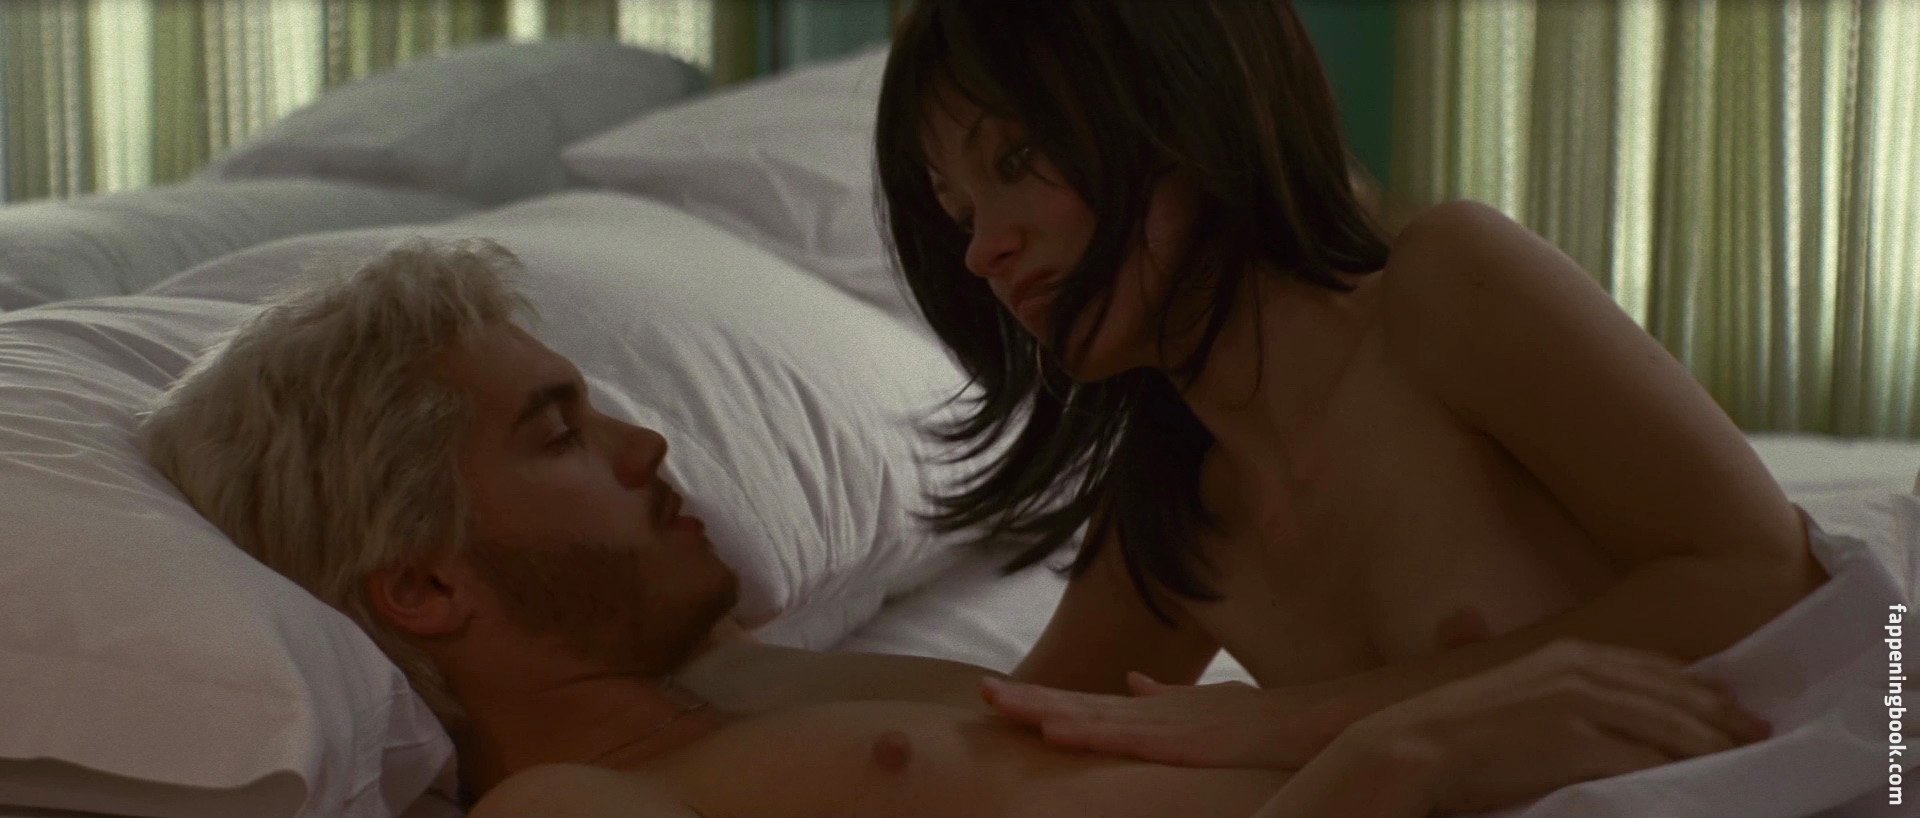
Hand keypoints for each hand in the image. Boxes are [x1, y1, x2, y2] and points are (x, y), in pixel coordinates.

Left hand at [980, 672, 1346, 768]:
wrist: (1314, 719)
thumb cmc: (1260, 719)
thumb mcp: (1205, 709)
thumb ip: (1165, 698)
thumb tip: (1131, 681)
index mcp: (1152, 711)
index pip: (1084, 704)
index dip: (1040, 699)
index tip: (995, 694)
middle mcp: (1154, 713)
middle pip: (1080, 706)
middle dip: (1030, 700)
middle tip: (981, 693)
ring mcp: (1172, 726)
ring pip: (1099, 720)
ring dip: (1050, 712)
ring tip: (1006, 707)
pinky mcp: (1192, 743)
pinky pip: (1136, 742)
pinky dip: (1097, 736)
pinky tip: (1062, 732)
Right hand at [1338, 638, 1771, 814]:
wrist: (1413, 747)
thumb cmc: (1447, 725)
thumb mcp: (1488, 679)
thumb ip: (1500, 654)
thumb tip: (1466, 621)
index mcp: (1566, 655)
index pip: (1652, 668)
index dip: (1697, 686)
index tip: (1729, 704)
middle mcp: (1581, 672)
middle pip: (1672, 693)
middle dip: (1721, 713)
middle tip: (1758, 731)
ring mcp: (1581, 707)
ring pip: (1669, 726)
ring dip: (1713, 743)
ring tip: (1744, 757)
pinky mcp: (1577, 744)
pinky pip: (1644, 759)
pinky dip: (1679, 769)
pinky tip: (1702, 780)